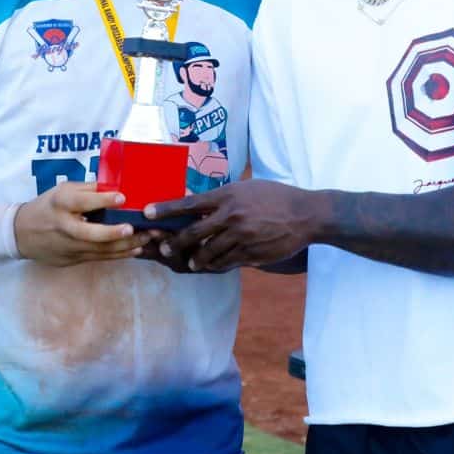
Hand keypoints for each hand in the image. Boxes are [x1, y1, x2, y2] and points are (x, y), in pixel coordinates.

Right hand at [14, 182, 153, 267]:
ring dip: (125, 245)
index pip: (82, 202)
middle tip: (133, 228)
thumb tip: (116, 185)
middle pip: (90, 233)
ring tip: (145, 238)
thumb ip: (88, 189)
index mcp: (61, 204)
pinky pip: (100, 258)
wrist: (21, 234)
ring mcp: (69, 246)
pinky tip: (135, 249)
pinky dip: (119, 254)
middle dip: (113, 233)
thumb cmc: (48, 206)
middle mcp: (64, 226)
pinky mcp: (73, 259)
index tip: (122, 198)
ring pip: (100, 249)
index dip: (102, 200)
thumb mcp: (62, 191)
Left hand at [146, 179, 323, 272]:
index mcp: (228, 196)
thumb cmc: (276, 197)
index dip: (166, 209)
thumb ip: (224, 197)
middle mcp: (231, 216)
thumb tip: (199, 204)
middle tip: (164, 248)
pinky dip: (216, 265)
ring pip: (208, 252)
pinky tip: (212, 265)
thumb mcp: (248, 188)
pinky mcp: (251, 254)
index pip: (189, 203)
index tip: (147, 213)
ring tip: (191, 263)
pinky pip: (226, 262)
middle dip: (175, 242)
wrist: (306, 215)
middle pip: (193, 233)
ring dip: (196, 259)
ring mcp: (241, 237)